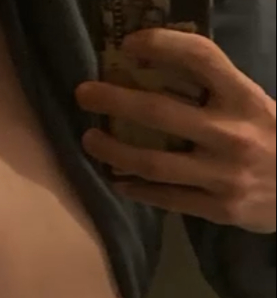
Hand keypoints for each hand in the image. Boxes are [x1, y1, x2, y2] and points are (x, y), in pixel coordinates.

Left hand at [76, 29, 276, 234]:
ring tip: (90, 141)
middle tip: (83, 94)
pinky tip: (116, 182)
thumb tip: (152, 75)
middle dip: (115, 100)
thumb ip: (214, 93)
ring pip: (154, 163)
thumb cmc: (271, 140)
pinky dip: (136, 190)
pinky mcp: (218, 208)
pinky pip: (166, 199)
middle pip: (160, 113)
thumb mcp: (252, 106)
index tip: (128, 44)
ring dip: (114, 151)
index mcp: (245, 99)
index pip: (201, 59)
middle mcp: (233, 134)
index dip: (162, 46)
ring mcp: (224, 175)